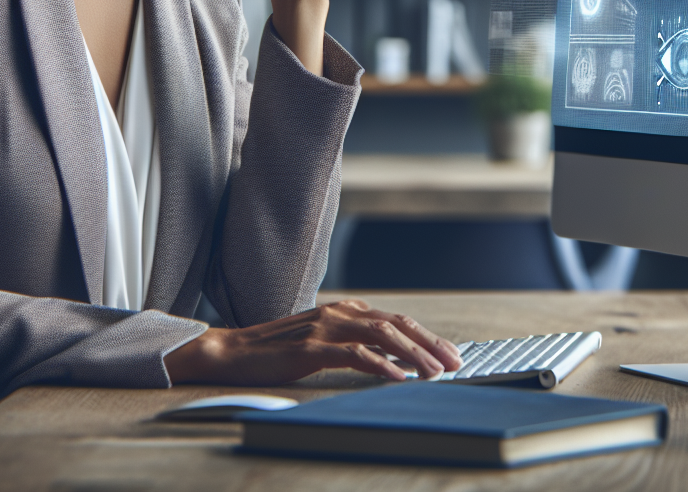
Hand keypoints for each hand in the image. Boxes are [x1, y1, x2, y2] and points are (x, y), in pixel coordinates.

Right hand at [164, 299, 462, 385]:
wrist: (232, 351)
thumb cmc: (278, 350)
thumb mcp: (323, 340)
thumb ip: (353, 341)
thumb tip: (393, 359)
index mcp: (346, 309)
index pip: (397, 319)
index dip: (427, 336)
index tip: (450, 354)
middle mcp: (340, 312)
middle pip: (397, 323)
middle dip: (430, 343)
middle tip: (454, 363)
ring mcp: (326, 327)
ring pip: (382, 335)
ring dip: (413, 355)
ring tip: (434, 373)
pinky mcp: (311, 348)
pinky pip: (354, 354)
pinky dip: (380, 365)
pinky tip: (398, 377)